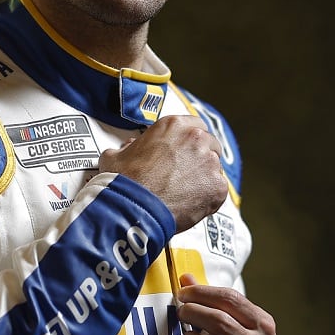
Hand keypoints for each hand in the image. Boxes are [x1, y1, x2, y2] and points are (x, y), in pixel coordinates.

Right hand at [97, 115, 226, 230]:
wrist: (133, 209)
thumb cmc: (124, 183)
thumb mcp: (115, 156)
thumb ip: (128, 148)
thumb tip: (128, 150)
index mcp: (174, 126)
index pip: (195, 125)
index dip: (191, 140)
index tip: (187, 149)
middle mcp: (195, 139)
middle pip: (210, 144)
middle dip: (201, 157)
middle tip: (187, 173)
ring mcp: (209, 163)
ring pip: (215, 168)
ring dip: (204, 177)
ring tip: (186, 192)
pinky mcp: (217, 186)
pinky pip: (218, 190)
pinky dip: (208, 197)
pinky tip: (191, 203)